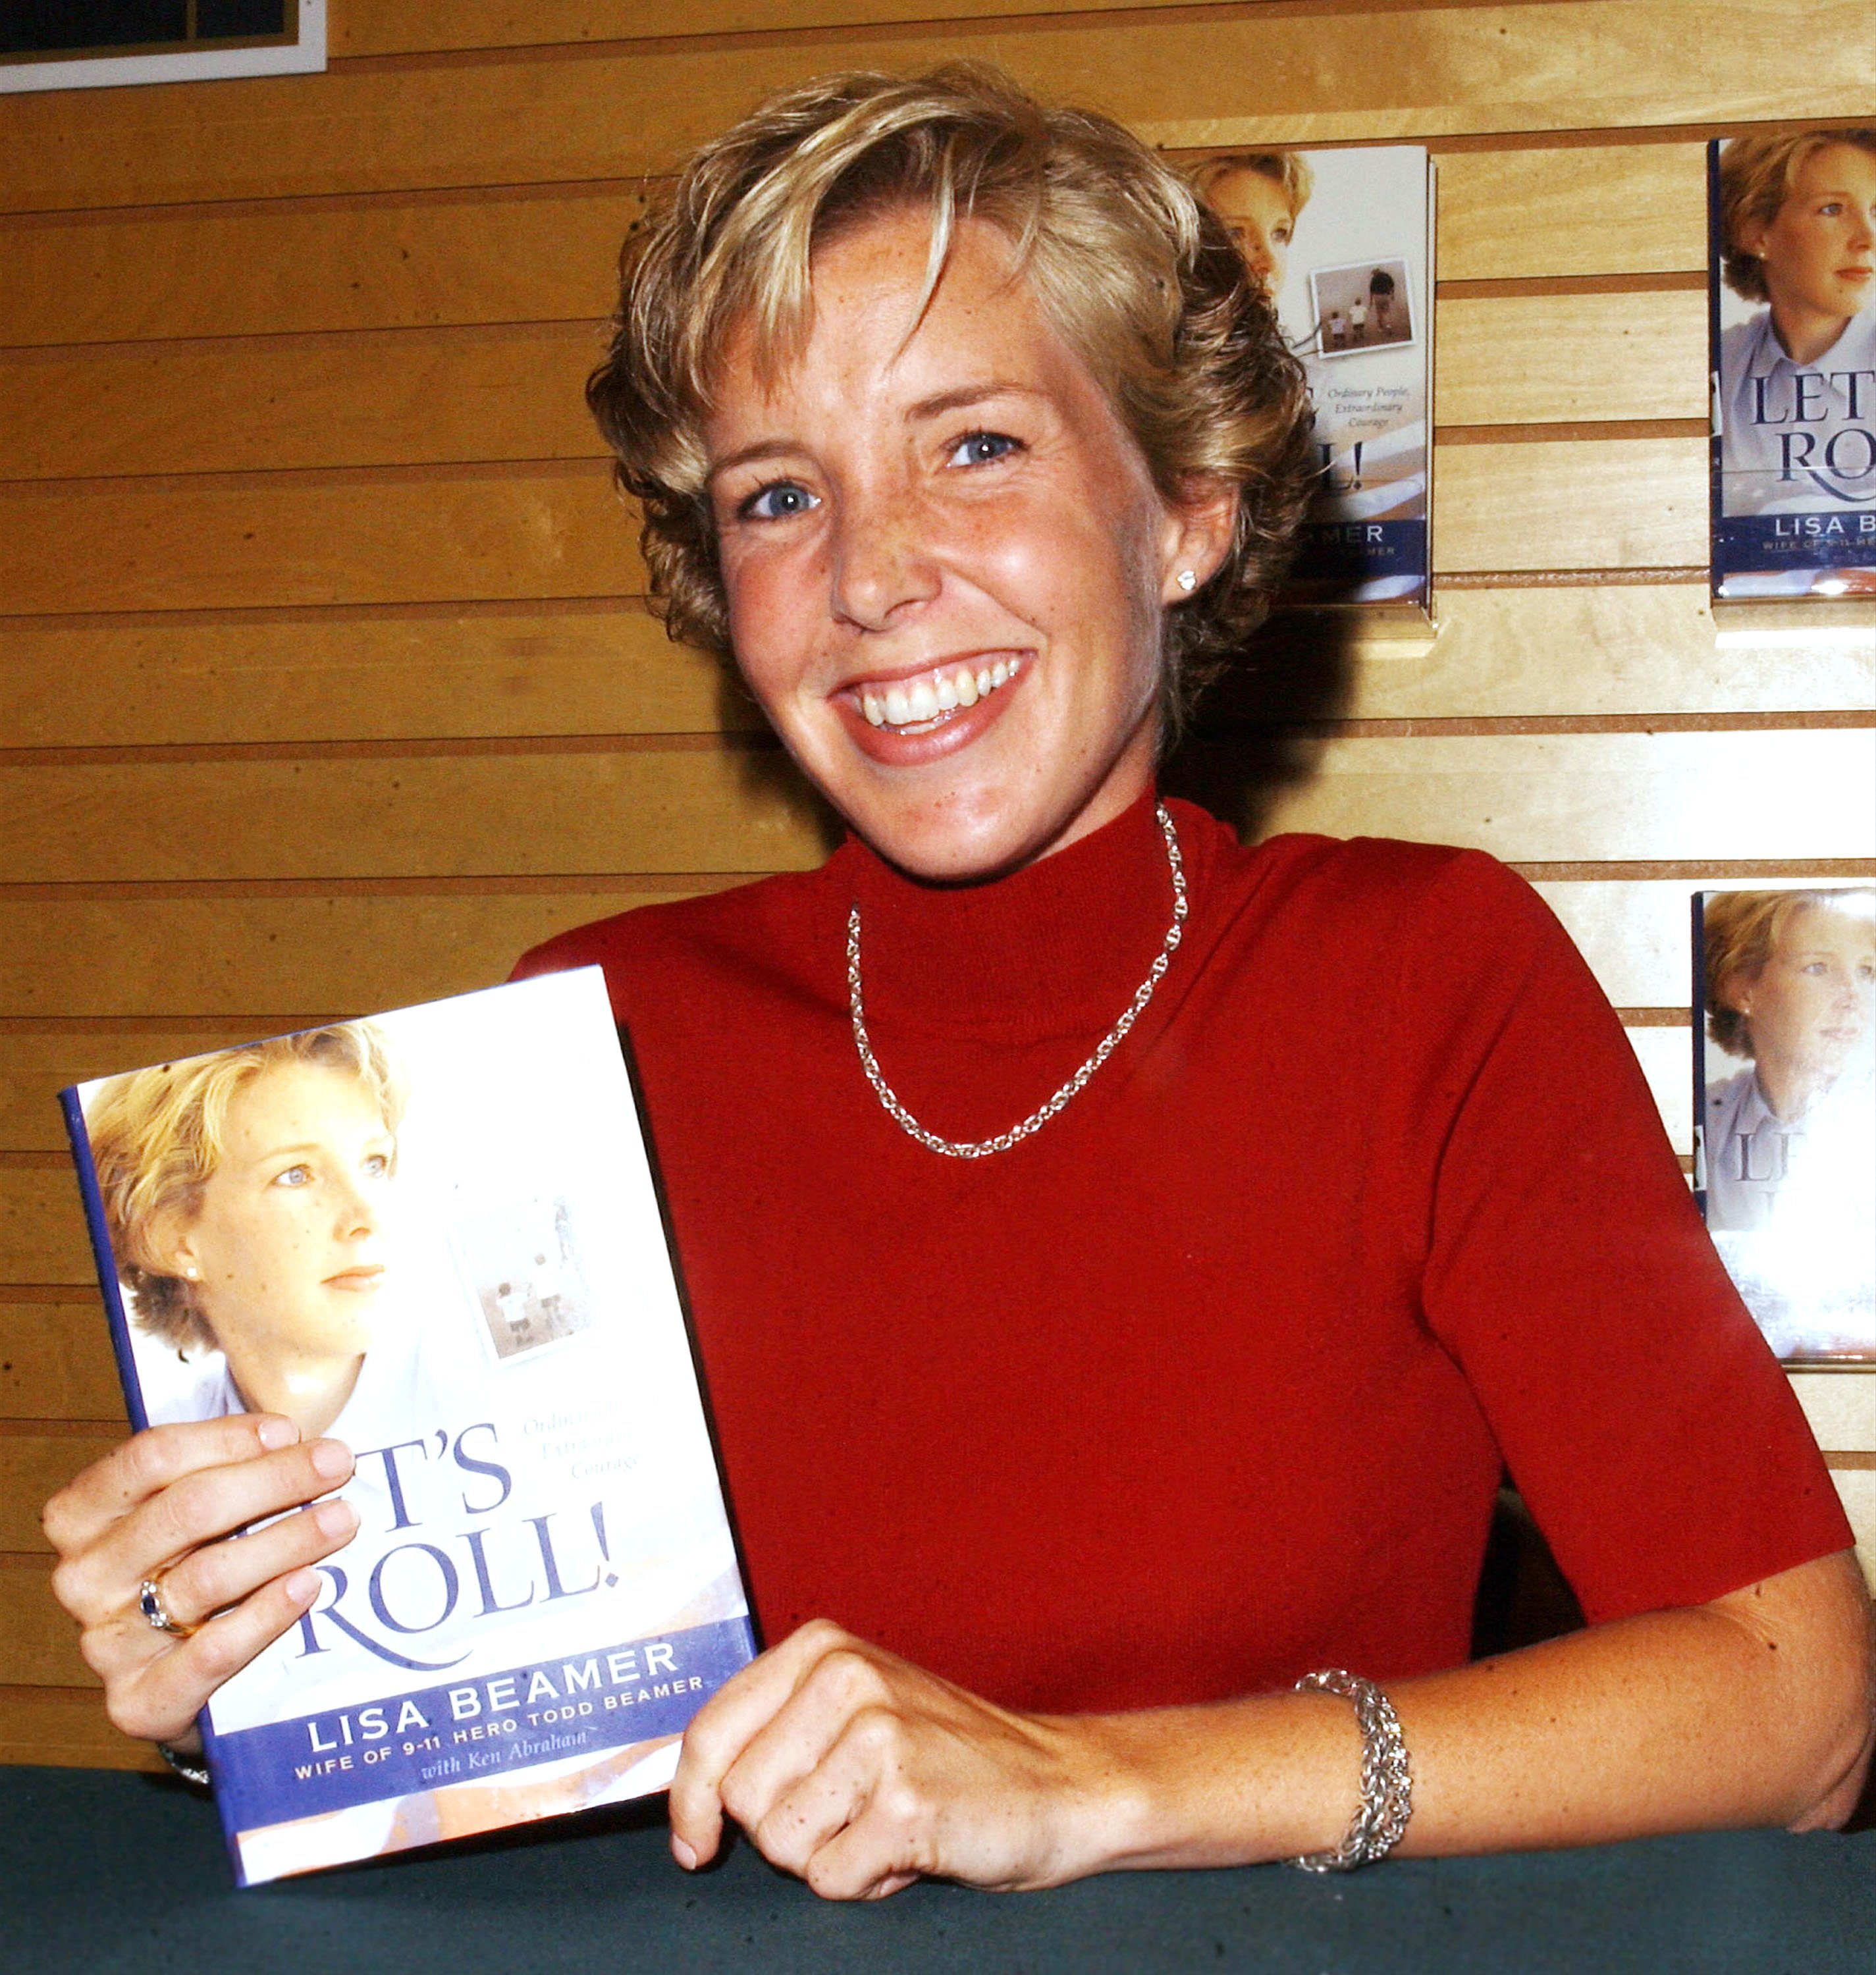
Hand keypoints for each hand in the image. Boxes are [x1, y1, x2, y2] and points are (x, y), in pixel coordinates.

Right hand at [42, 1416, 358, 1750]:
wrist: (177, 1684)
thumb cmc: (188, 1573)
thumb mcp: (188, 1518)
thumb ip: (224, 1474)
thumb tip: (302, 1441)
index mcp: (82, 1517)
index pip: (150, 1458)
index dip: (225, 1438)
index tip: (288, 1430)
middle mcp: (84, 1577)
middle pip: (186, 1510)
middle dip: (273, 1480)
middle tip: (336, 1465)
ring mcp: (107, 1642)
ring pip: (207, 1576)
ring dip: (287, 1541)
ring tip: (341, 1520)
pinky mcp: (140, 1700)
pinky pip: (212, 1652)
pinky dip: (267, 1614)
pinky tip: (309, 1585)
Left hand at [667, 1619, 1118, 1899]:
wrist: (1057, 1783)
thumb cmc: (950, 1755)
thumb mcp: (856, 1708)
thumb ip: (778, 1730)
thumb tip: (691, 1799)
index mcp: (821, 1647)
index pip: (710, 1730)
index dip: (690, 1799)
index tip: (695, 1840)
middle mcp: (843, 1678)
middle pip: (739, 1798)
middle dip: (785, 1827)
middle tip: (851, 1810)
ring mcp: (876, 1737)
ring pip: (779, 1845)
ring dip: (827, 1856)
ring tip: (883, 1822)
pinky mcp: (903, 1802)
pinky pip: (830, 1879)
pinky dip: (865, 1883)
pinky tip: (909, 1846)